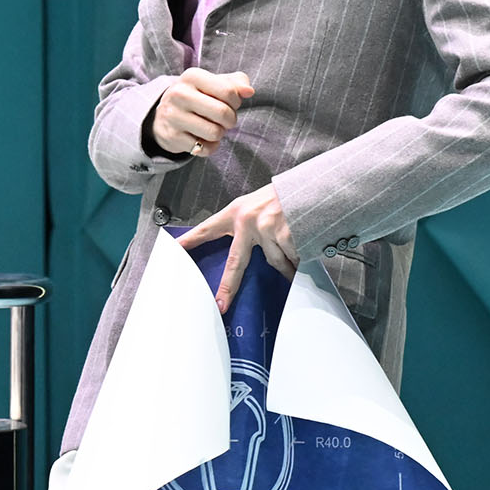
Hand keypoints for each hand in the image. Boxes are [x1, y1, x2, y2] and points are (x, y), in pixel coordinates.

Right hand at [150, 67, 254, 157]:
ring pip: (215, 133)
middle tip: (224, 120)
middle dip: (230, 120)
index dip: (236, 101)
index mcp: (192, 76)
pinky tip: (202, 138)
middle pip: (223, 113)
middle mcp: (179, 94)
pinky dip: (210, 146)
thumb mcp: (214, 84)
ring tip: (212, 128)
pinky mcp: (171, 136)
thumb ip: (236, 83)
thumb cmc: (198, 97)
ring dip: (220, 133)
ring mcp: (172, 116)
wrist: (164, 115)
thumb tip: (249, 91)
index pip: (229, 91)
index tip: (230, 104)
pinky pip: (205, 148)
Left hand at [178, 183, 296, 311]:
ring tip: (295, 257)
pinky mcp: (286, 236)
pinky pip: (291, 260)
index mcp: (236, 212)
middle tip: (221, 304)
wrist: (315, 185)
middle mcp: (248, 222)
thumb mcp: (258, 203)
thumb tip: (251, 251)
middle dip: (228, 287)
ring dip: (286, 266)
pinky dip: (299, 259)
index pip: (207, 228)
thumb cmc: (285, 196)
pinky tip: (306, 246)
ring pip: (274, 263)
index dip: (190, 240)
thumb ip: (247, 225)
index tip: (174, 250)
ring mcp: (267, 230)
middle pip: (235, 263)